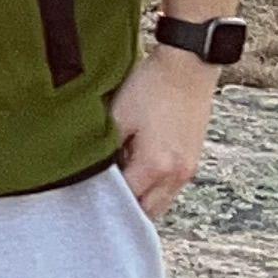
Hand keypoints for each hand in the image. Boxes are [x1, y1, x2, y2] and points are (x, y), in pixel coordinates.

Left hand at [109, 46, 218, 218]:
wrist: (187, 65)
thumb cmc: (151, 86)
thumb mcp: (117, 116)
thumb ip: (103, 150)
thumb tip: (92, 173)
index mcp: (155, 166)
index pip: (124, 202)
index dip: (102, 201)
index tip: (84, 196)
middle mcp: (175, 175)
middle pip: (146, 212)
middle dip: (122, 209)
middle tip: (99, 197)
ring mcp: (188, 170)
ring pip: (160, 204)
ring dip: (141, 200)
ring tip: (119, 182)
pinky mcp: (193, 161)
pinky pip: (170, 190)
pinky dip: (154, 189)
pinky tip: (138, 171)